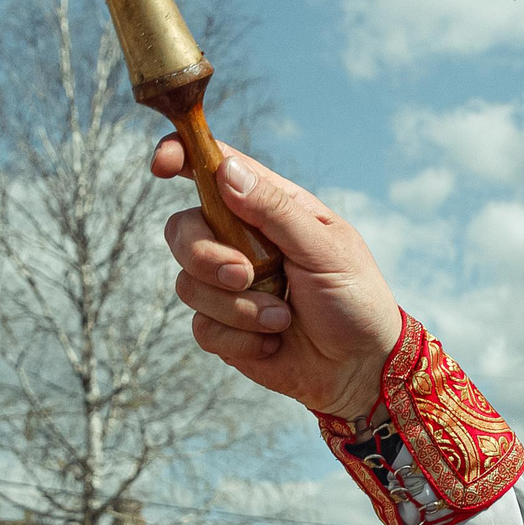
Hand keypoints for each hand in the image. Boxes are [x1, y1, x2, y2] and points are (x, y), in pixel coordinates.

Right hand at [157, 139, 400, 418]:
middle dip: (204, 255)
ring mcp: (228, 285)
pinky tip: (274, 342)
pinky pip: (203, 328)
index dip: (181, 156)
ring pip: (188, 284)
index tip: (162, 165)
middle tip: (244, 275)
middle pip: (182, 229)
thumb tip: (226, 172)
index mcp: (268, 209)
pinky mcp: (224, 327)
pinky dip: (241, 339)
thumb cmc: (355, 299)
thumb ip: (276, 211)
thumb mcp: (325, 249)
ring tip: (283, 317)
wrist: (361, 368)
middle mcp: (240, 241)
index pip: (214, 170)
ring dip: (238, 307)